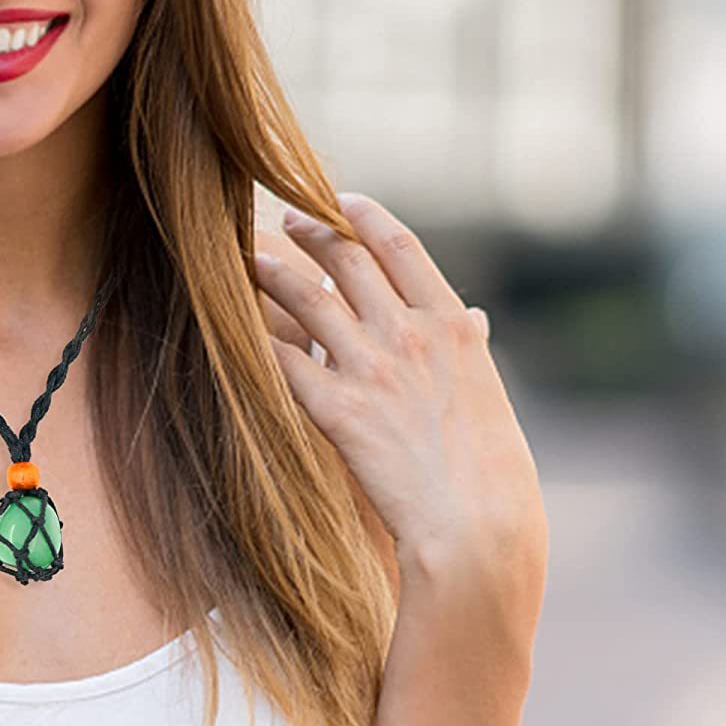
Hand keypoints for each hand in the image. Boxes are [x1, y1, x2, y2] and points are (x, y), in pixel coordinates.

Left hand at [253, 192, 546, 590]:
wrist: (476, 525)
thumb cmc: (492, 469)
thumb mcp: (489, 393)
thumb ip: (469, 347)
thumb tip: (471, 316)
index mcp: (451, 323)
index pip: (400, 245)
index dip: (364, 215)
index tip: (340, 200)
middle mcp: (407, 333)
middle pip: (344, 260)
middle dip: (309, 230)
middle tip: (285, 218)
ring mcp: (369, 368)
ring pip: (304, 298)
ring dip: (270, 271)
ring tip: (246, 257)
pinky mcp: (335, 409)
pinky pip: (283, 359)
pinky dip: (256, 337)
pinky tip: (233, 325)